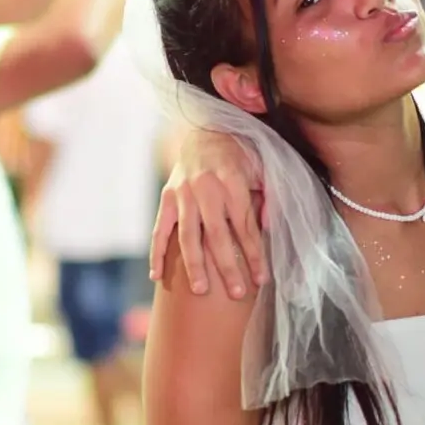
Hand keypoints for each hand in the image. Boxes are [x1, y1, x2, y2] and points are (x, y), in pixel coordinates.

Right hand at [149, 127, 268, 297]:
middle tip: (236, 293)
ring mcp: (182, 193)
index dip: (253, 255)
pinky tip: (157, 276)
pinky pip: (159, 229)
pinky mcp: (166, 197)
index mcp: (232, 181)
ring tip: (200, 290)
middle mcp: (205, 188)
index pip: (244, 227)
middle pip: (217, 236)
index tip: (260, 279)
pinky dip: (157, 253)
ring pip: (188, 236)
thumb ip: (268, 196)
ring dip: (194, 265)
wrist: (207, 131)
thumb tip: (267, 226)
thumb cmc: (242, 156)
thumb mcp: (264, 169)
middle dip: (227, 267)